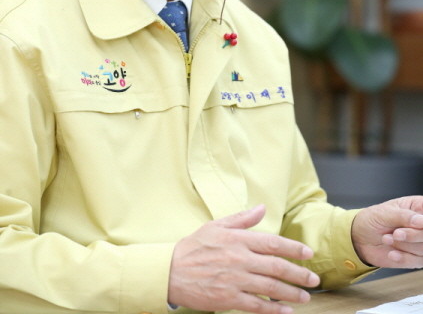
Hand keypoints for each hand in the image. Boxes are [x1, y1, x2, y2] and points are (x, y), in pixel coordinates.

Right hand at [168, 204, 319, 313]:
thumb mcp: (217, 225)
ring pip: (270, 287)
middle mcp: (240, 259)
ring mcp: (235, 280)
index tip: (308, 254)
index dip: (293, 248)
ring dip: (291, 293)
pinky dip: (273, 309)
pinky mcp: (228, 299)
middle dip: (299, 274)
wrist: (172, 271)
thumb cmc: (195, 246)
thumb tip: (261, 208)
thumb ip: (242, 218)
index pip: (273, 243)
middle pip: (276, 266)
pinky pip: (256, 306)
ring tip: (305, 297)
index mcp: (238, 239)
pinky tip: (285, 311)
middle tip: (314, 279)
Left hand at [352, 195, 422, 268]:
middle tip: (396, 233)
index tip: (418, 224)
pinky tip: (392, 253)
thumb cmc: (372, 219)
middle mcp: (421, 225)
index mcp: (418, 207)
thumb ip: (404, 216)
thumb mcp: (385, 213)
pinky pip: (417, 261)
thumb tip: (422, 221)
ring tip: (387, 239)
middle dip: (412, 235)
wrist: (360, 238)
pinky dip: (403, 258)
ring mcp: (420, 242)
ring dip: (403, 245)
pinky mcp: (416, 258)